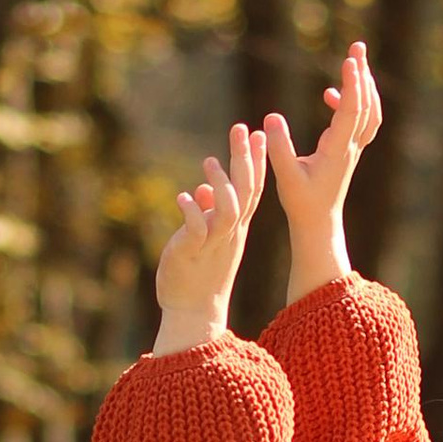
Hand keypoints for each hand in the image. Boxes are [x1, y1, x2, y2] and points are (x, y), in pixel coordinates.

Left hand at [152, 123, 261, 352]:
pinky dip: (191, 212)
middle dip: (245, 159)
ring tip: (209, 161)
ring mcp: (213, 243)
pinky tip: (183, 196)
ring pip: (228, 209)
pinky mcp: (193, 253)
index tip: (260, 133)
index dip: (257, 161)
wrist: (194, 313)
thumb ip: (207, 213)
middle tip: (242, 128)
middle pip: (245, 192)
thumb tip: (202, 191)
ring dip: (221, 183)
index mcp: (236, 227)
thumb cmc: (199, 274)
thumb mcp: (207, 239)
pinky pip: (196, 231)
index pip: (252, 189)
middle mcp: (230, 232)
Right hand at [263, 40, 382, 301]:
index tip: (349, 60)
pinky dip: (352, 102)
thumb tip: (271, 117)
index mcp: (338, 150)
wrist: (318, 223)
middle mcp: (351, 147)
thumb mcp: (286, 176)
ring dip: (364, 86)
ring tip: (354, 61)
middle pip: (366, 105)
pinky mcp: (348, 151)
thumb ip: (278, 147)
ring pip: (368, 112)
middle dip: (362, 74)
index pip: (350, 111)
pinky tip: (329, 94)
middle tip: (357, 47)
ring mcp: (352, 148)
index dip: (352, 85)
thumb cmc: (302, 202)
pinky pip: (359, 121)